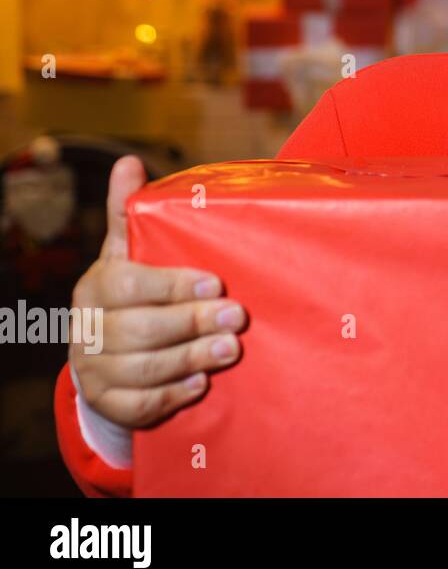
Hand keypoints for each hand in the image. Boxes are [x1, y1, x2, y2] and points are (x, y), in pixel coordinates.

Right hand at [68, 155, 246, 427]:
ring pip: (142, 369)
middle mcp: (88, 329)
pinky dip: (170, 396)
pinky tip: (200, 384)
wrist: (104, 350)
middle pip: (139, 330)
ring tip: (231, 349)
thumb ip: (128, 211)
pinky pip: (137, 406)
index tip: (216, 283)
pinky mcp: (107, 402)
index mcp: (97, 287)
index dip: (172, 286)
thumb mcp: (127, 250)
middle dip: (192, 324)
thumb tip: (128, 162)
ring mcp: (94, 369)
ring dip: (191, 359)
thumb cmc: (129, 290)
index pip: (129, 286)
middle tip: (237, 318)